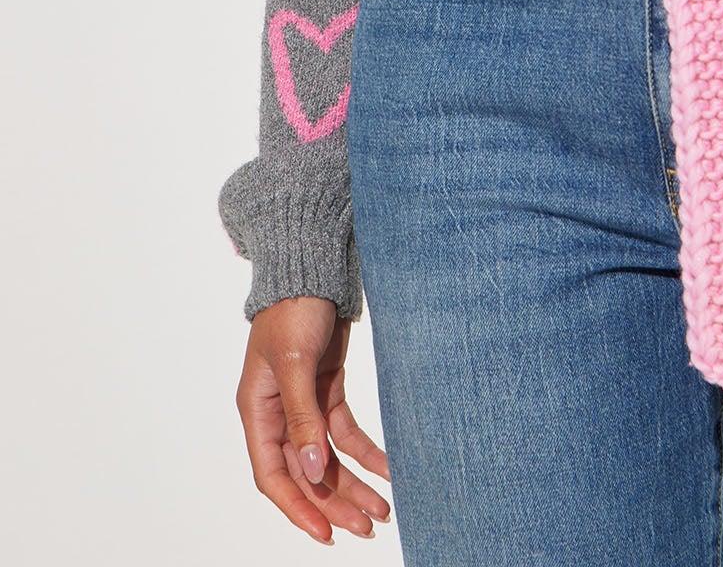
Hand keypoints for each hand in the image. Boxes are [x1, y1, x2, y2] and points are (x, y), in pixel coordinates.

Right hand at [235, 295, 391, 543]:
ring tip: (382, 509)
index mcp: (258, 411)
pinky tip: (388, 467)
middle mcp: (279, 414)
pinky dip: (367, 451)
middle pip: (306, 472)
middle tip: (368, 526)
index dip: (298, 507)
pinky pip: (346, 432)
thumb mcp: (294, 364)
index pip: (273, 475)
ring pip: (328, 457)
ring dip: (353, 484)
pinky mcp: (328, 389)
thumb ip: (302, 418)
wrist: (314, 267)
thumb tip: (312, 470)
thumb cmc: (292, 308)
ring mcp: (305, 403)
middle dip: (335, 502)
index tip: (326, 533)